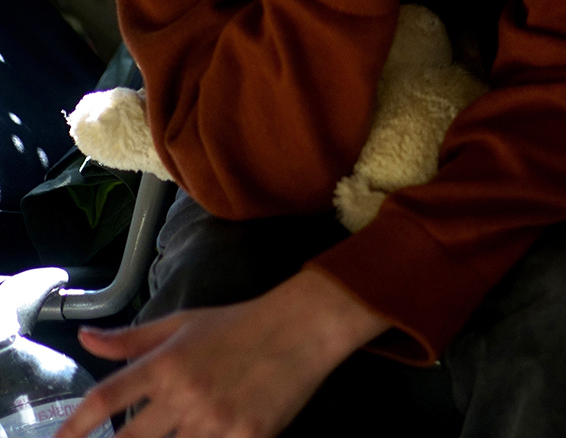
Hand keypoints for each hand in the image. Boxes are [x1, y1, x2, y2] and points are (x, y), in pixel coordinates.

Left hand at [58, 270, 387, 437]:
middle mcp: (185, 393)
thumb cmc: (240, 324)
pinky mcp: (247, 435)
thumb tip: (85, 338)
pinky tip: (213, 434)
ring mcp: (216, 419)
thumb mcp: (183, 323)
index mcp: (166, 363)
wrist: (304, 327)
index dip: (75, 427)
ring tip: (177, 432)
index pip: (105, 399)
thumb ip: (132, 339)